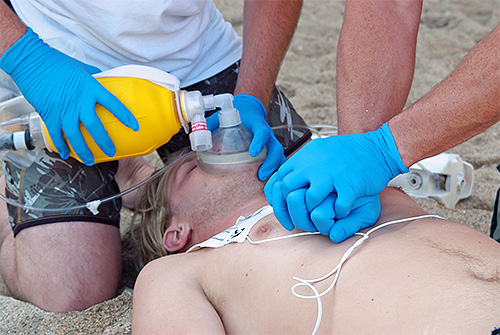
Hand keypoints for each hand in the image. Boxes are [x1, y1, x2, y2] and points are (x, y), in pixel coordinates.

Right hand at [0, 28, 138, 164]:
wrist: (32, 61)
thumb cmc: (56, 62)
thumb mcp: (81, 68)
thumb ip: (93, 77)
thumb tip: (102, 79)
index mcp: (91, 88)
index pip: (113, 104)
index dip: (125, 116)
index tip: (134, 126)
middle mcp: (80, 101)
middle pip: (95, 127)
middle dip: (104, 142)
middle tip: (110, 152)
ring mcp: (64, 110)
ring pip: (75, 136)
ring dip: (83, 150)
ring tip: (89, 160)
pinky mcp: (49, 114)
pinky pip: (56, 135)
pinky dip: (61, 146)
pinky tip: (66, 153)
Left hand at [206, 94, 284, 180]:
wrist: (250, 108)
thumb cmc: (236, 114)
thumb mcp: (222, 116)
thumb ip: (209, 124)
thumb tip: (197, 137)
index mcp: (257, 123)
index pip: (262, 132)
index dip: (259, 142)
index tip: (253, 153)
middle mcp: (267, 133)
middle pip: (276, 147)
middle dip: (271, 162)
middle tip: (260, 175)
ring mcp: (271, 142)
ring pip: (279, 155)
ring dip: (274, 168)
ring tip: (265, 181)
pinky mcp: (271, 149)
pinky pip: (278, 159)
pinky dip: (277, 170)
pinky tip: (271, 181)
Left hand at [264, 123, 407, 240]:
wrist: (378, 148)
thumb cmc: (347, 155)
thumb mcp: (318, 153)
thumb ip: (299, 167)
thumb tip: (280, 185)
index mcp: (304, 157)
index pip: (277, 181)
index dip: (277, 202)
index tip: (284, 215)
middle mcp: (312, 163)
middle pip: (288, 191)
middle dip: (293, 212)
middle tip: (301, 224)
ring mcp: (330, 172)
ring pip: (310, 200)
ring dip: (314, 215)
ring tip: (323, 219)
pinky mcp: (348, 182)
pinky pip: (338, 206)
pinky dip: (340, 214)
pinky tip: (343, 212)